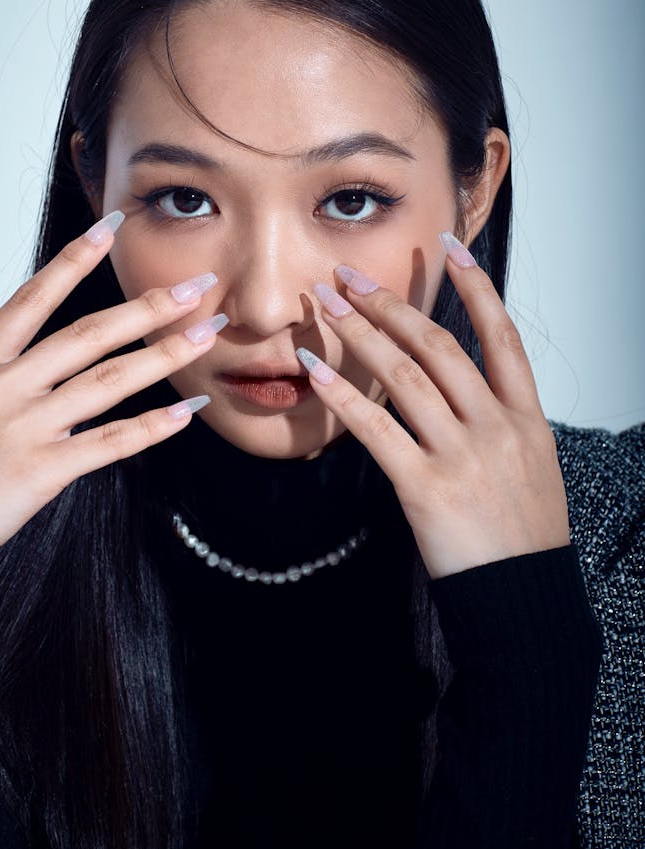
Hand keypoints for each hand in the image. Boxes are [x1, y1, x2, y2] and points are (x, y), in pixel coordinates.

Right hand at [0, 213, 224, 547]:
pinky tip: (184, 412)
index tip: (110, 228)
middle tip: (193, 287)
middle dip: (148, 308)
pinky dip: (152, 426)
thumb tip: (42, 367)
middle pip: (88, 334)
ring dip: (164, 356)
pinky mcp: (42, 469)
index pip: (33, 298)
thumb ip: (0, 376)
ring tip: (203, 337)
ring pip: (108, 381)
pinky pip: (110, 442)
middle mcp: (4, 386)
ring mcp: (25, 426)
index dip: (74, 260)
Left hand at [297, 235, 569, 578]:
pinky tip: (317, 371)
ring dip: (360, 334)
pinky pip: (377, 430)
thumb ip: (500, 421)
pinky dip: (344, 396)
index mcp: (526, 418)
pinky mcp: (426, 486)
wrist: (520, 597)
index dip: (475, 289)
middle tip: (348, 276)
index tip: (448, 251)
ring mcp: (463, 455)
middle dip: (390, 305)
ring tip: (326, 305)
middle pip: (438, 348)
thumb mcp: (532, 467)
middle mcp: (496, 426)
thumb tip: (464, 388)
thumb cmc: (521, 535)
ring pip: (404, 376)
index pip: (502, 337)